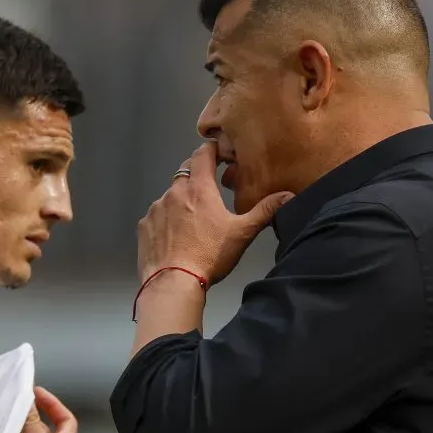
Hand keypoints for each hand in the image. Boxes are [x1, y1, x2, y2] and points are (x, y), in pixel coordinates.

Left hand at [137, 142, 291, 285]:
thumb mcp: (242, 233)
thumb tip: (288, 194)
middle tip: (209, 189)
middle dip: (197, 174)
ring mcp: (156, 208)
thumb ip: (264, 211)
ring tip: (191, 222)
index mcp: (199, 188)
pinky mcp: (144, 225)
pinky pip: (156, 215)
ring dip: (181, 201)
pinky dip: (165, 220)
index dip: (211, 149)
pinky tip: (174, 236)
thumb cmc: (210, 255)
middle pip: (185, 172)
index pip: (203, 154)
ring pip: (170, 195)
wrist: (173, 282)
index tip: (219, 153)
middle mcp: (175, 192)